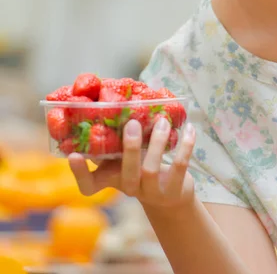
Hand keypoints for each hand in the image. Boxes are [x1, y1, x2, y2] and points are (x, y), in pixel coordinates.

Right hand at [68, 118, 195, 211]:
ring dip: (157, 143)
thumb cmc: (140, 165)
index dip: (79, 173)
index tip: (73, 156)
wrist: (169, 194)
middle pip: (126, 173)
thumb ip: (114, 134)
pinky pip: (179, 168)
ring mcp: (150, 193)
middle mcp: (128, 187)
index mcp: (111, 178)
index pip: (88, 185)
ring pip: (151, 170)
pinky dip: (185, 147)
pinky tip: (189, 129)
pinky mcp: (173, 191)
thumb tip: (106, 96)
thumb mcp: (123, 153)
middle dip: (130, 147)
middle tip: (133, 123)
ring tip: (162, 122)